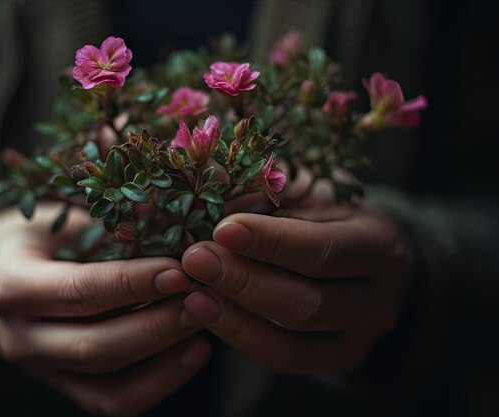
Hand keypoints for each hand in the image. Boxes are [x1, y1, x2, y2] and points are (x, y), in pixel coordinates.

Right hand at [0, 203, 210, 416]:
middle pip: (95, 346)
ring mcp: (40, 368)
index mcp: (10, 286)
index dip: (134, 284)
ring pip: (108, 381)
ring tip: (204, 318)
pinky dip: (160, 382)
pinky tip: (196, 351)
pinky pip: (114, 401)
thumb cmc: (36, 236)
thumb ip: (108, 221)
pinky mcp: (63, 384)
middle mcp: (18, 337)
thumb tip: (170, 215)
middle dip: (157, 323)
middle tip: (201, 296)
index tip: (180, 270)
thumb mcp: (63, 216)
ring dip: (164, 351)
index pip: (79, 292)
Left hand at [181, 192, 412, 374]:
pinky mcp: (331, 361)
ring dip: (233, 315)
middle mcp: (378, 302)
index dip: (271, 243)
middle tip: (196, 259)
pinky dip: (238, 337)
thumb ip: (273, 198)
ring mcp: (358, 340)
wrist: (360, 256)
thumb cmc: (328, 214)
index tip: (223, 229)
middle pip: (307, 303)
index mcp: (380, 246)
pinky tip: (204, 311)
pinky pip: (281, 360)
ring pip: (292, 342)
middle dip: (244, 282)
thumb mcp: (311, 192)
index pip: (324, 250)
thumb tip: (214, 203)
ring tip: (191, 290)